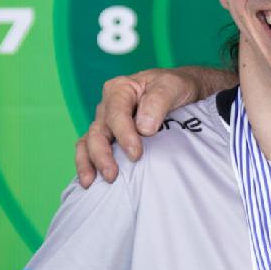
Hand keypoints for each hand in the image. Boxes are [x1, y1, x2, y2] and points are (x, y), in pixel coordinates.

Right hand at [75, 68, 201, 186]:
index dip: (124, 135)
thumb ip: (158, 102)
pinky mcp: (108, 137)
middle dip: (102, 155)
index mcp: (120, 89)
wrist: (182, 93)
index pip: (116, 114)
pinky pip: (90, 150)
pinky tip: (90, 181)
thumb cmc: (175, 87)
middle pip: (97, 131)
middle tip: (112, 175)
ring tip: (90, 182)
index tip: (136, 154)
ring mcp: (106, 123)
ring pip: (89, 142)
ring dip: (89, 163)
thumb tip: (143, 128)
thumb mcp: (172, 86)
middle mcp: (108, 106)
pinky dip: (88, 164)